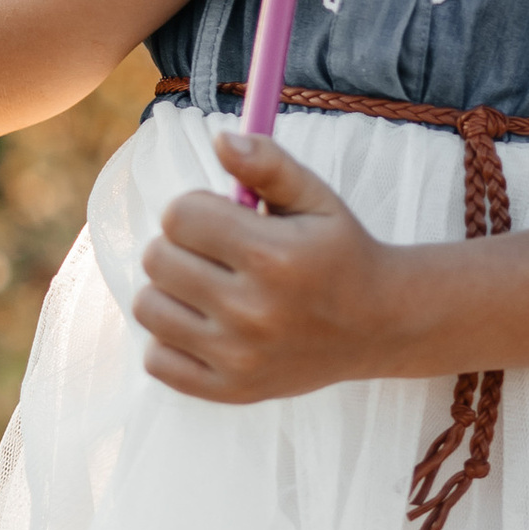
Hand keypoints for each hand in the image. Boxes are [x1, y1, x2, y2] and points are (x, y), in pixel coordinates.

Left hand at [136, 130, 415, 401]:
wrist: (379, 326)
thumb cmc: (341, 253)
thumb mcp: (317, 199)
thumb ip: (268, 165)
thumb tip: (220, 139)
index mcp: (274, 256)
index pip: (179, 216)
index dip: (194, 208)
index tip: (219, 217)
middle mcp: (253, 311)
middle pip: (157, 259)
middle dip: (180, 245)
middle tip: (214, 251)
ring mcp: (238, 357)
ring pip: (149, 307)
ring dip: (170, 290)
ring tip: (206, 286)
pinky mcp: (229, 390)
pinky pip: (156, 360)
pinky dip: (170, 339)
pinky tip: (204, 324)